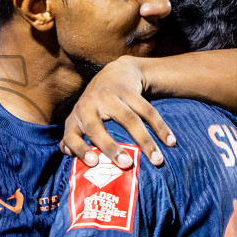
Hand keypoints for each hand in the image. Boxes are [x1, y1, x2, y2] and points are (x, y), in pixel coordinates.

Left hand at [61, 57, 175, 169]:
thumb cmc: (95, 106)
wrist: (115, 72)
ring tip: (157, 160)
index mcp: (76, 117)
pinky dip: (160, 127)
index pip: (71, 136)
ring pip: (129, 120)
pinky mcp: (129, 90)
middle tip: (126, 164)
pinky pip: (147, 110)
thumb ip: (72, 138)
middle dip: (111, 147)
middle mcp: (89, 104)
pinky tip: (170, 142)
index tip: (93, 163)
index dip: (79, 149)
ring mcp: (109, 95)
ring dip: (145, 141)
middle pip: (98, 128)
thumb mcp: (80, 119)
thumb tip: (66, 154)